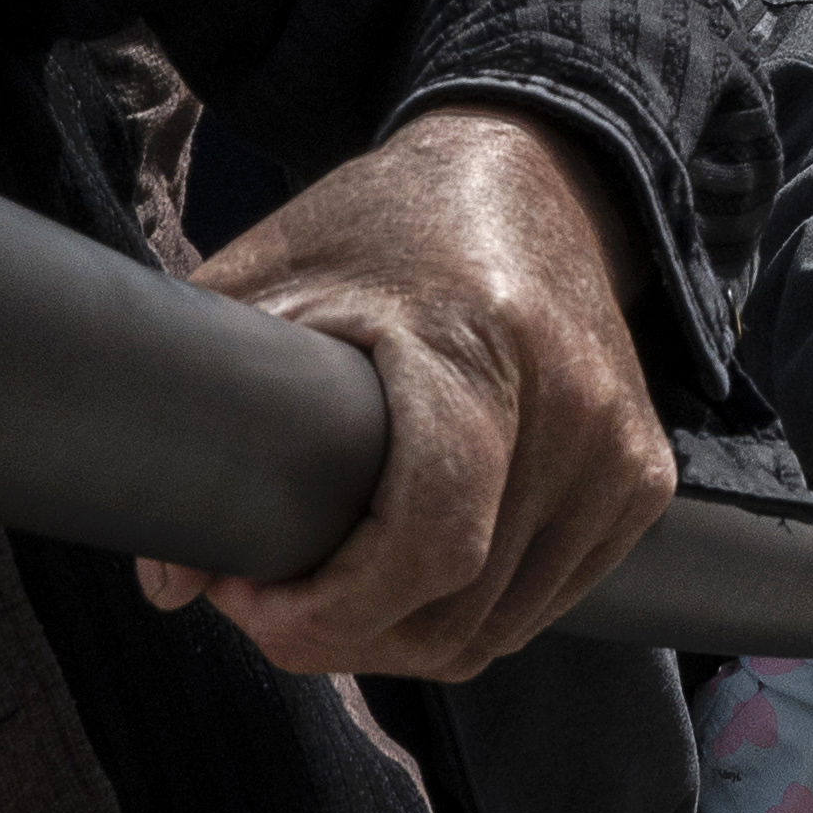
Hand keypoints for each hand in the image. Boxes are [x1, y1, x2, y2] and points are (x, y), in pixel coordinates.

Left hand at [141, 107, 669, 681]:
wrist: (532, 173)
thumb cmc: (388, 224)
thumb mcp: (270, 281)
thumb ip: (203, 415)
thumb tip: (168, 579)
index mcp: (474, 342)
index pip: (430, 540)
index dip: (330, 609)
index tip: (250, 597)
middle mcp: (570, 404)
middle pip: (455, 610)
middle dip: (343, 638)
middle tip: (269, 602)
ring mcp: (619, 449)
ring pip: (499, 630)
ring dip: (402, 640)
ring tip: (332, 588)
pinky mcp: (643, 478)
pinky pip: (546, 604)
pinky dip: (471, 616)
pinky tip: (411, 573)